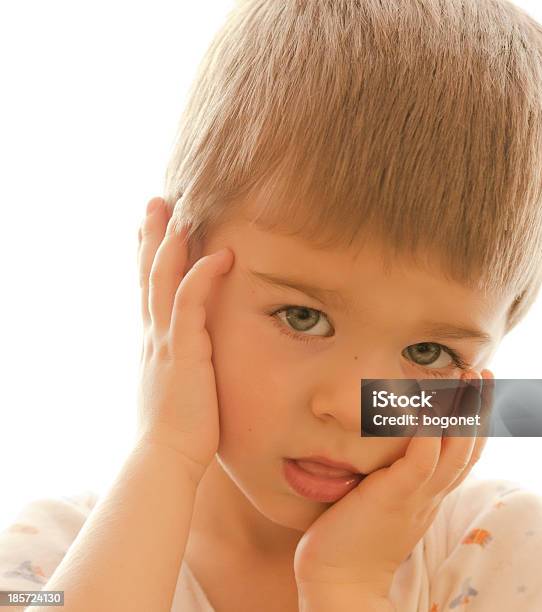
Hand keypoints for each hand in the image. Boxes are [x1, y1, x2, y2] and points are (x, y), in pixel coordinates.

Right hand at [136, 196, 233, 483]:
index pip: (149, 290)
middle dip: (152, 236)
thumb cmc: (178, 431)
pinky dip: (202, 276)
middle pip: (149, 274)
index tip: (150, 231)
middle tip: (155, 203)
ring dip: (171, 243)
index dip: (148, 258)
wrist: (166, 459)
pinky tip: (219, 255)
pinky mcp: (185, 351)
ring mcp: (167, 341)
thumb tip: (189, 361)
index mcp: (155, 342)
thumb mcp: (176, 389)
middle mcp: (155, 335)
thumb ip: (181, 367)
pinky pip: (190, 304)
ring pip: (163, 280)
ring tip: (179, 209)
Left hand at [294, 370, 493, 604]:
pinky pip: (420, 462)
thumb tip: (394, 448)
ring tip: (466, 378)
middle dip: (477, 407)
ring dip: (462, 412)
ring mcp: (416, 497)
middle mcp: (431, 495)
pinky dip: (428, 435)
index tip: (476, 390)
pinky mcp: (393, 497)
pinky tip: (430, 410)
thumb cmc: (355, 538)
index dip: (473, 422)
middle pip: (467, 446)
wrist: (339, 581)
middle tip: (482, 372)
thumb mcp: (386, 501)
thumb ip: (398, 478)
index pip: (462, 454)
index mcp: (430, 495)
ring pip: (452, 450)